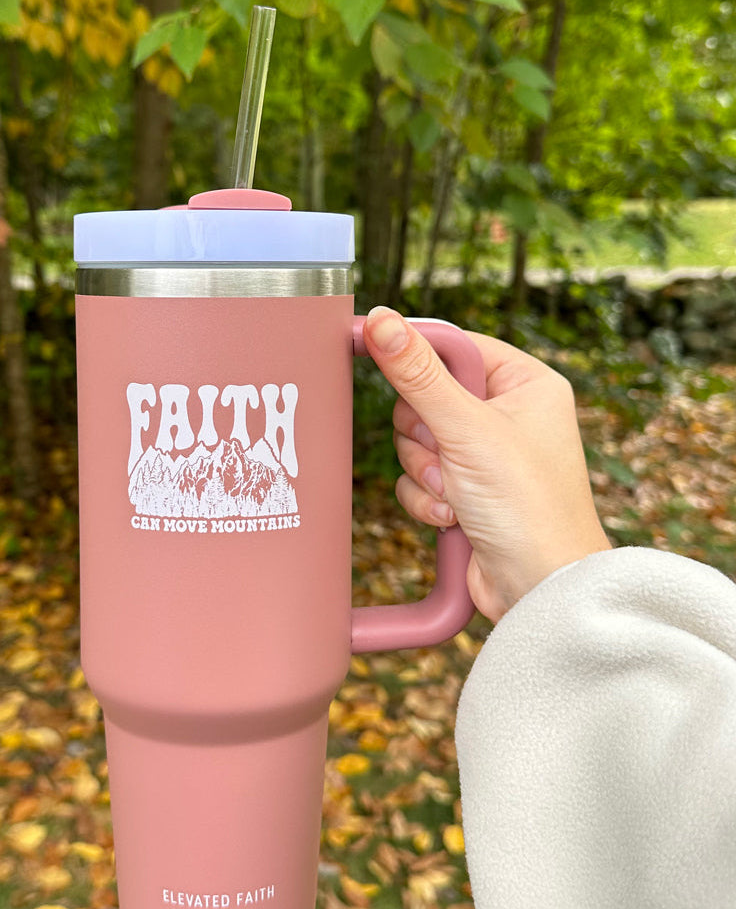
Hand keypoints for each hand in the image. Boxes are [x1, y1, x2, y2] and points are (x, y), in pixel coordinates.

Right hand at [363, 306, 611, 622]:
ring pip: (416, 441)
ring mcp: (485, 455)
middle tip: (447, 454)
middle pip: (425, 396)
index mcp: (525, 384)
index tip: (370, 343)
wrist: (538, 589)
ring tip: (457, 494)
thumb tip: (381, 320)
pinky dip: (426, 499)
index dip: (415, 352)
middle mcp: (508, 415)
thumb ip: (417, 374)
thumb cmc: (527, 506)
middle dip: (425, 435)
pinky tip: (454, 517)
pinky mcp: (465, 490)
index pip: (454, 346)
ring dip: (425, 472)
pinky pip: (418, 478)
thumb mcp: (466, 430)